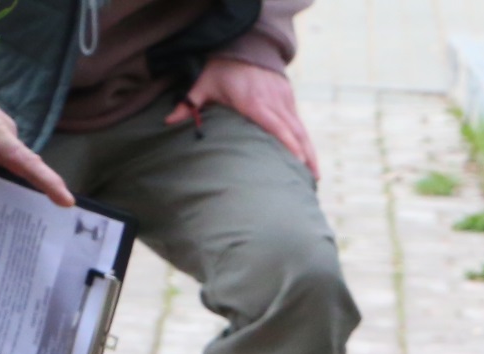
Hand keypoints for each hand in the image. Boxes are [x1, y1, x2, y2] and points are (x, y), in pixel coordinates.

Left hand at [166, 57, 317, 178]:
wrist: (245, 43)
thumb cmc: (222, 67)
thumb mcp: (203, 83)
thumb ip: (188, 103)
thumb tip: (168, 122)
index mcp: (253, 102)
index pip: (275, 125)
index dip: (288, 144)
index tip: (299, 162)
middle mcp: (273, 101)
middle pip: (294, 132)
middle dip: (306, 156)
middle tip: (313, 180)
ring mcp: (284, 99)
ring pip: (301, 129)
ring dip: (310, 152)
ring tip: (315, 175)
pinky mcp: (289, 97)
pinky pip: (299, 123)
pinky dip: (305, 140)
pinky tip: (309, 157)